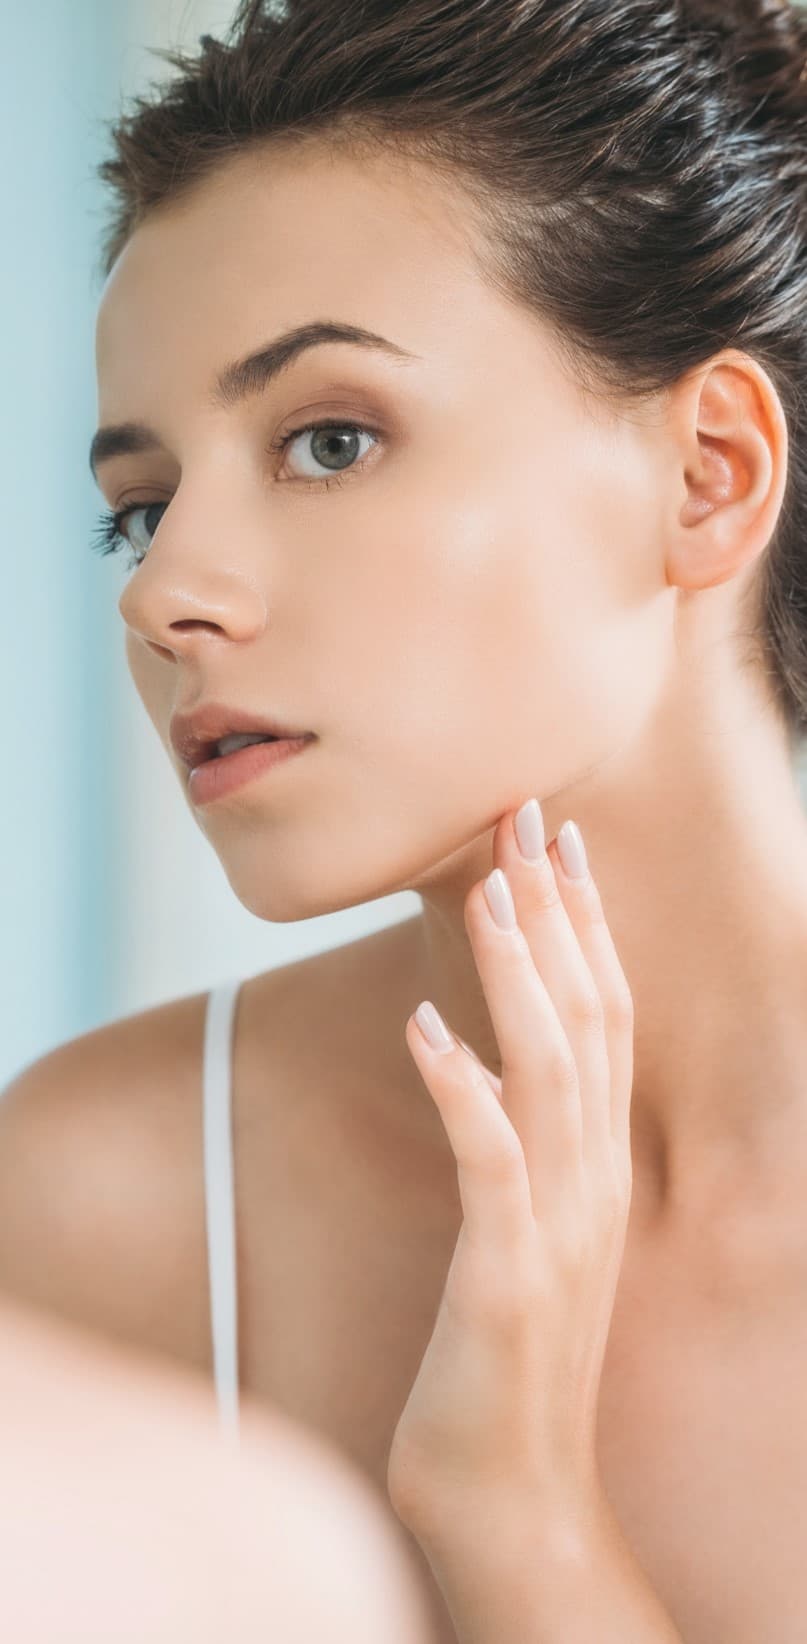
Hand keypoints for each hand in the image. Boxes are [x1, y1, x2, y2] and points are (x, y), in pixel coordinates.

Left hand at [386, 801, 634, 1550]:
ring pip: (552, 1073)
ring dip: (520, 977)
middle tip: (526, 821)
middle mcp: (593, 1180)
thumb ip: (521, 1146)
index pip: (603, 1020)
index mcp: (596, 1164)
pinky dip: (464, 1090)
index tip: (555, 844)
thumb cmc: (504, 1356)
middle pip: (589, 1021)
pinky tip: (425, 1030)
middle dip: (556, 916)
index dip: (582, 927)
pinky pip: (492, 1164)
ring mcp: (558, 1227)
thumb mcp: (524, 1230)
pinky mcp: (507, 1275)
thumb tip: (481, 1061)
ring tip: (486, 893)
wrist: (512, 1489)